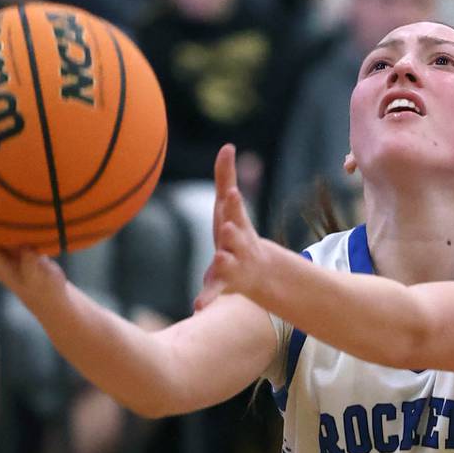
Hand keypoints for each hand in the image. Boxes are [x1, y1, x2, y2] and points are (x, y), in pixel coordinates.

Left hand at [196, 144, 271, 311]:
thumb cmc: (236, 232)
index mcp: (236, 225)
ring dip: (223, 263)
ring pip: (227, 265)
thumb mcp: (230, 207)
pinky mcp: (222, 284)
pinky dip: (207, 299)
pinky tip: (198, 307)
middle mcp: (237, 245)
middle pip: (235, 238)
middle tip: (228, 227)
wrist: (255, 271)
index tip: (230, 193)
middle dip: (232, 233)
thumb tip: (227, 146)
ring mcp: (231, 265)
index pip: (234, 212)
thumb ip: (226, 177)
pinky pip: (213, 292)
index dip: (233, 203)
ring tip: (218, 260)